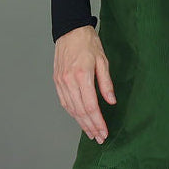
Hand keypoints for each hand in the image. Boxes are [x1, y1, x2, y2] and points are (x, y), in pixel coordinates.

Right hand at [53, 25, 115, 142]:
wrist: (70, 30)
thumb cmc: (88, 43)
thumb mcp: (103, 61)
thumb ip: (106, 83)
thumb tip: (111, 102)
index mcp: (82, 75)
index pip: (91, 106)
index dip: (98, 122)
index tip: (104, 132)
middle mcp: (69, 81)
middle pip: (80, 111)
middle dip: (91, 127)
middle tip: (99, 138)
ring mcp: (61, 82)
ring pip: (71, 109)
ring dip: (81, 123)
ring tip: (91, 133)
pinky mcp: (57, 81)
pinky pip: (64, 102)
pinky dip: (72, 113)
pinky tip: (79, 120)